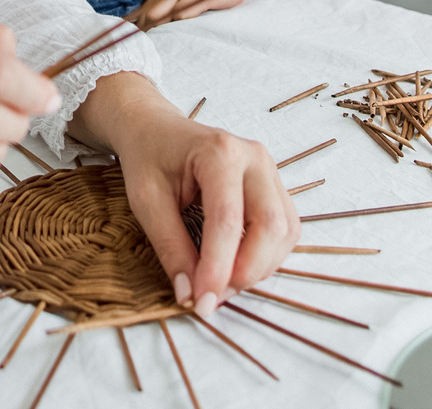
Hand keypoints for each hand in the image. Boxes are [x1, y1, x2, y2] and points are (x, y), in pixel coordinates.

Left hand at [72, 74, 297, 314]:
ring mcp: (270, 170)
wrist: (156, 128)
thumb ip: (170, 247)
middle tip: (211, 298)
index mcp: (219, 152)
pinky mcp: (275, 187)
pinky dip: (265, 257)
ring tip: (220, 284)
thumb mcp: (146, 201)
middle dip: (245, 272)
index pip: (227, 221)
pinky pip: (285, 230)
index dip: (217, 268)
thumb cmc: (149, 157)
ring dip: (258, 268)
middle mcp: (254, 158)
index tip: (202, 302)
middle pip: (270, 227)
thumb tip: (190, 294)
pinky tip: (236, 266)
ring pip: (284, 233)